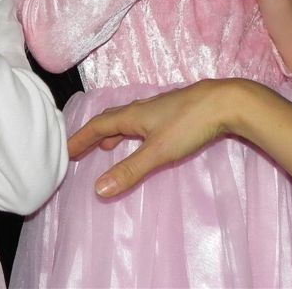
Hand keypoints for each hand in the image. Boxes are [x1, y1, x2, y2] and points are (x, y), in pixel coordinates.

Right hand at [68, 81, 234, 197]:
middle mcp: (141, 109)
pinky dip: (131, 131)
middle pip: (110, 120)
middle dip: (93, 135)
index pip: (98, 126)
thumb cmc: (189, 124)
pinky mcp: (174, 112)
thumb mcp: (158, 152)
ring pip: (127, 120)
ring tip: (106, 146)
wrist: (226, 102)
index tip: (64, 150)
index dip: (80, 138)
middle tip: (79, 150)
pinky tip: (142, 138)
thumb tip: (97, 189)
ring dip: (113, 133)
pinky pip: (142, 122)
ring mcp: (159, 109)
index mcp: (132, 116)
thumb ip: (129, 170)